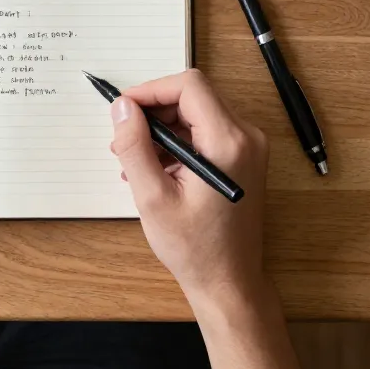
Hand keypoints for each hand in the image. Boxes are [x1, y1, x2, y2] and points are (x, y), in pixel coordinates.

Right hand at [110, 69, 268, 306]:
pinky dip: (176, 142)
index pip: (189, 86)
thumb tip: (122, 107)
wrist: (229, 282)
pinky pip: (205, 132)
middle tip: (122, 139)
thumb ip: (134, 145)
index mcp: (228, 142)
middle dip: (153, 112)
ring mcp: (248, 147)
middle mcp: (246, 137)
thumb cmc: (194, 247)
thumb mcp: (152, 196)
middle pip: (193, 97)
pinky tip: (153, 169)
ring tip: (133, 160)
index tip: (123, 110)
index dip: (151, 90)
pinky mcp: (243, 158)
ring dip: (161, 129)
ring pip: (196, 113)